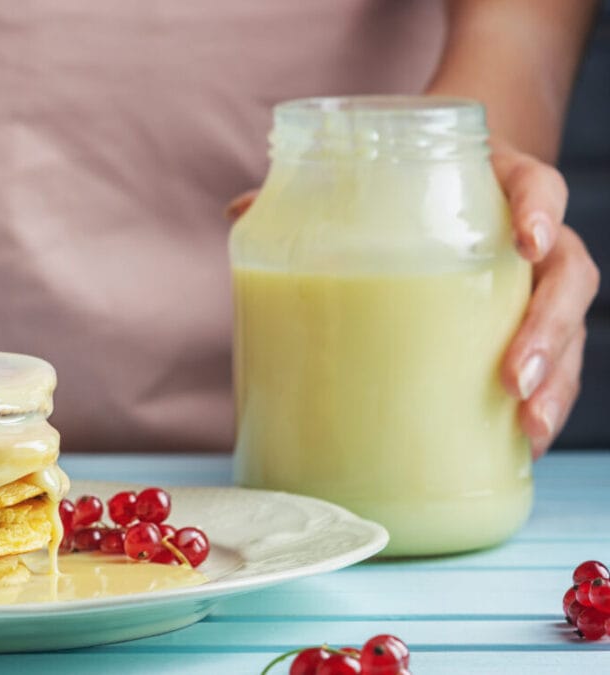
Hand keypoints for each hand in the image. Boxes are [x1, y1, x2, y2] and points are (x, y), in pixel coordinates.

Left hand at [225, 144, 600, 459]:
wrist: (456, 182)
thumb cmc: (411, 188)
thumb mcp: (373, 182)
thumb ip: (313, 196)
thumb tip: (236, 210)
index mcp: (498, 185)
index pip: (539, 185)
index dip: (541, 209)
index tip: (525, 240)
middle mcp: (533, 236)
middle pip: (566, 274)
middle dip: (548, 328)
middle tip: (512, 377)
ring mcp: (535, 285)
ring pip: (569, 331)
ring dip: (556, 381)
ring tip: (527, 428)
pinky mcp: (531, 327)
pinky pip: (555, 367)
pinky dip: (543, 405)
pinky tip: (521, 445)